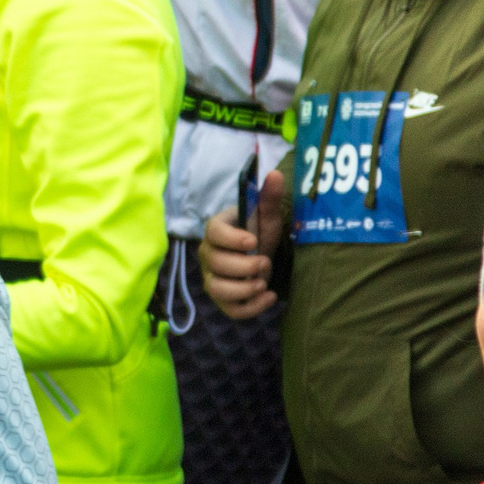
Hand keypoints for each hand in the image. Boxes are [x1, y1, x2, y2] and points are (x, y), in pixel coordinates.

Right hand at [202, 167, 290, 319]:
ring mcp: (212, 278)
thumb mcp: (266, 215)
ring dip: (244, 288)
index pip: (212, 233)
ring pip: (218, 289)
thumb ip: (268, 197)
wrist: (259, 254)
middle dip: (244, 266)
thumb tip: (275, 174)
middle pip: (216, 264)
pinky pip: (230, 309)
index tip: (253, 241)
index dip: (231, 239)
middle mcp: (208, 255)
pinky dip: (251, 308)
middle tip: (265, 261)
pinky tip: (269, 297)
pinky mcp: (223, 299)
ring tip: (263, 282)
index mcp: (215, 230)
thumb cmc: (258, 232)